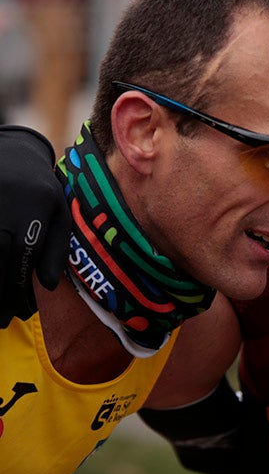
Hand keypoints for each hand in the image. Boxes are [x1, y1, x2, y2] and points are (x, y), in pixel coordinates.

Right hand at [0, 126, 70, 326]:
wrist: (10, 154)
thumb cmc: (40, 190)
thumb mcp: (59, 211)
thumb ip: (57, 247)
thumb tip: (47, 284)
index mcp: (31, 212)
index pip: (22, 259)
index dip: (17, 290)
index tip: (16, 313)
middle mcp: (3, 212)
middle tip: (0, 319)